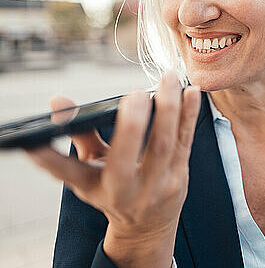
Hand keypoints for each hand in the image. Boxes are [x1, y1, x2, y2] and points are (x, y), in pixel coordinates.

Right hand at [25, 72, 200, 267]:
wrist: (148, 225)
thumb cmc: (114, 190)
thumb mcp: (91, 172)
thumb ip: (80, 135)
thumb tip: (58, 101)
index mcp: (96, 188)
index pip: (68, 173)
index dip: (49, 158)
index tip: (33, 142)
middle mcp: (125, 190)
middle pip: (126, 158)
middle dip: (131, 125)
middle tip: (134, 94)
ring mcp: (156, 184)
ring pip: (164, 145)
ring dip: (168, 109)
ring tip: (167, 79)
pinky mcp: (180, 175)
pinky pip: (186, 141)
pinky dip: (189, 115)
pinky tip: (191, 91)